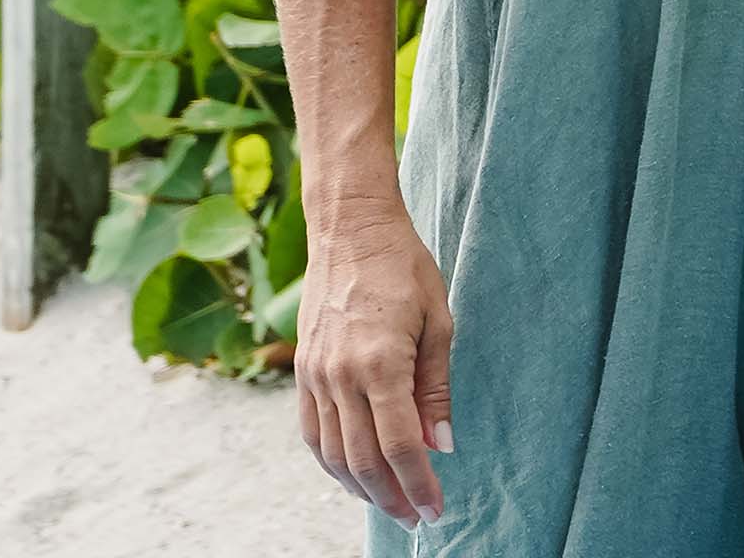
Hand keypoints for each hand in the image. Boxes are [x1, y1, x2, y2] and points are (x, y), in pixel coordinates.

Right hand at [294, 198, 454, 529]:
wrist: (351, 227)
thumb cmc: (403, 266)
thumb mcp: (438, 320)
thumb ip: (436, 388)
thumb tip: (440, 445)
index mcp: (381, 362)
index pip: (399, 446)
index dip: (418, 484)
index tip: (435, 508)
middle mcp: (341, 375)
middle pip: (363, 461)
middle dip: (391, 497)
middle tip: (415, 516)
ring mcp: (316, 374)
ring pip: (333, 454)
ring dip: (361, 488)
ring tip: (389, 501)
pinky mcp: (302, 369)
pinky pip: (312, 432)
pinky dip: (332, 461)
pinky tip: (354, 471)